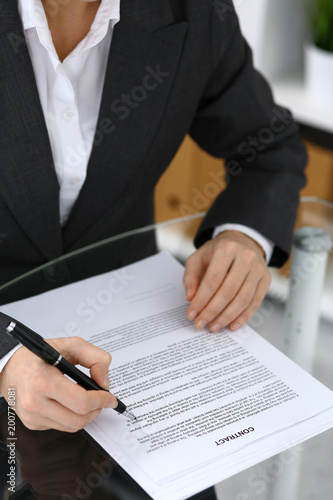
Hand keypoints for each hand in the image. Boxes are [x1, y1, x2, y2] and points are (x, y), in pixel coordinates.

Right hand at [0, 337, 116, 431]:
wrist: (9, 366)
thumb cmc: (37, 355)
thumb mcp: (69, 345)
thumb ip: (95, 357)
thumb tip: (104, 381)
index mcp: (42, 380)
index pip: (80, 401)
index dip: (101, 401)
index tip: (110, 398)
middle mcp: (34, 401)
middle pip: (78, 419)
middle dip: (96, 410)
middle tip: (102, 400)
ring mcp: (31, 416)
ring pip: (71, 426)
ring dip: (85, 415)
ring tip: (87, 399)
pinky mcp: (31, 424)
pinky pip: (60, 426)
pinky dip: (71, 416)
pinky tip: (69, 402)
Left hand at [184, 230, 271, 331]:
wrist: (242, 241)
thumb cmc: (217, 252)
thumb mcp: (198, 258)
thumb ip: (191, 277)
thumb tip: (191, 298)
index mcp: (226, 249)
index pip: (213, 280)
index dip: (201, 300)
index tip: (192, 314)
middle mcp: (245, 257)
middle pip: (228, 291)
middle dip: (212, 311)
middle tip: (201, 323)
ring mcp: (258, 268)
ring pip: (243, 299)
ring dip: (227, 317)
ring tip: (214, 327)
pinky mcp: (266, 279)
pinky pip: (255, 302)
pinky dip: (243, 317)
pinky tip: (232, 325)